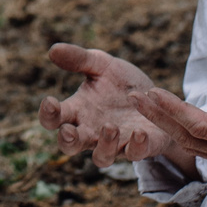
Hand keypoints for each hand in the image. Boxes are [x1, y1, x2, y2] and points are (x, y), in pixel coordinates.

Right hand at [36, 45, 194, 170]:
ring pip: (101, 157)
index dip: (48, 114)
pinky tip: (140, 132)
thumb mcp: (102, 65)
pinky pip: (135, 154)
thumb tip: (53, 49)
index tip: (50, 101)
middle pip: (70, 145)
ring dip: (104, 145)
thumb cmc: (122, 84)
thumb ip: (79, 59)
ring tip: (110, 126)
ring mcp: (116, 143)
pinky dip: (137, 146)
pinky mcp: (140, 147)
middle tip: (69, 131)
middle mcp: (92, 132)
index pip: (54, 119)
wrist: (158, 99)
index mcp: (78, 111)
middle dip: (67, 141)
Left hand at [129, 69, 206, 204]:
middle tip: (134, 96)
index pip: (203, 126)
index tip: (149, 92)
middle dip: (160, 117)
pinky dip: (187, 135)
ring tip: (146, 106)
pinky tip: (176, 124)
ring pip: (197, 147)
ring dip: (169, 127)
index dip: (172, 110)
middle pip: (191, 138)